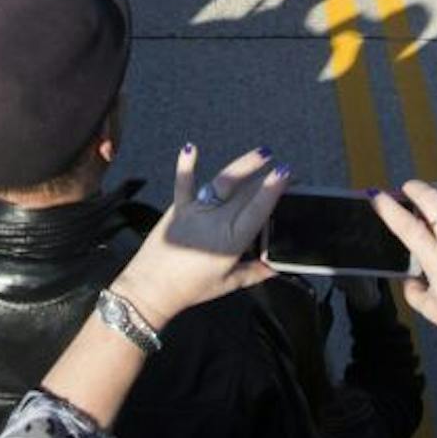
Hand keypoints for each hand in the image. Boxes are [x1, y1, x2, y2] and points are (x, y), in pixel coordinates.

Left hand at [107, 145, 286, 330]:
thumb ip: (254, 273)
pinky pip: (183, 183)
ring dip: (243, 165)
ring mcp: (196, 211)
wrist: (150, 288)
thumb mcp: (227, 284)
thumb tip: (274, 267)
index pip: (257, 209)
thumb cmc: (189, 289)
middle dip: (267, 176)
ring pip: (223, 182)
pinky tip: (190, 148)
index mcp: (231, 241)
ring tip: (262, 153)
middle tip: (285, 169)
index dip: (272, 189)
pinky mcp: (178, 208)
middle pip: (246, 192)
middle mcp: (215, 221)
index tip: (285, 173)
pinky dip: (186, 164)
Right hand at [367, 182, 436, 390]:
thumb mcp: (432, 310)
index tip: (379, 197)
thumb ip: (414, 292)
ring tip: (436, 194)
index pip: (406, 225)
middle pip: (432, 199)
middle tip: (408, 188)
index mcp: (436, 258)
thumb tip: (411, 281)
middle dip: (415, 187)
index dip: (389, 208)